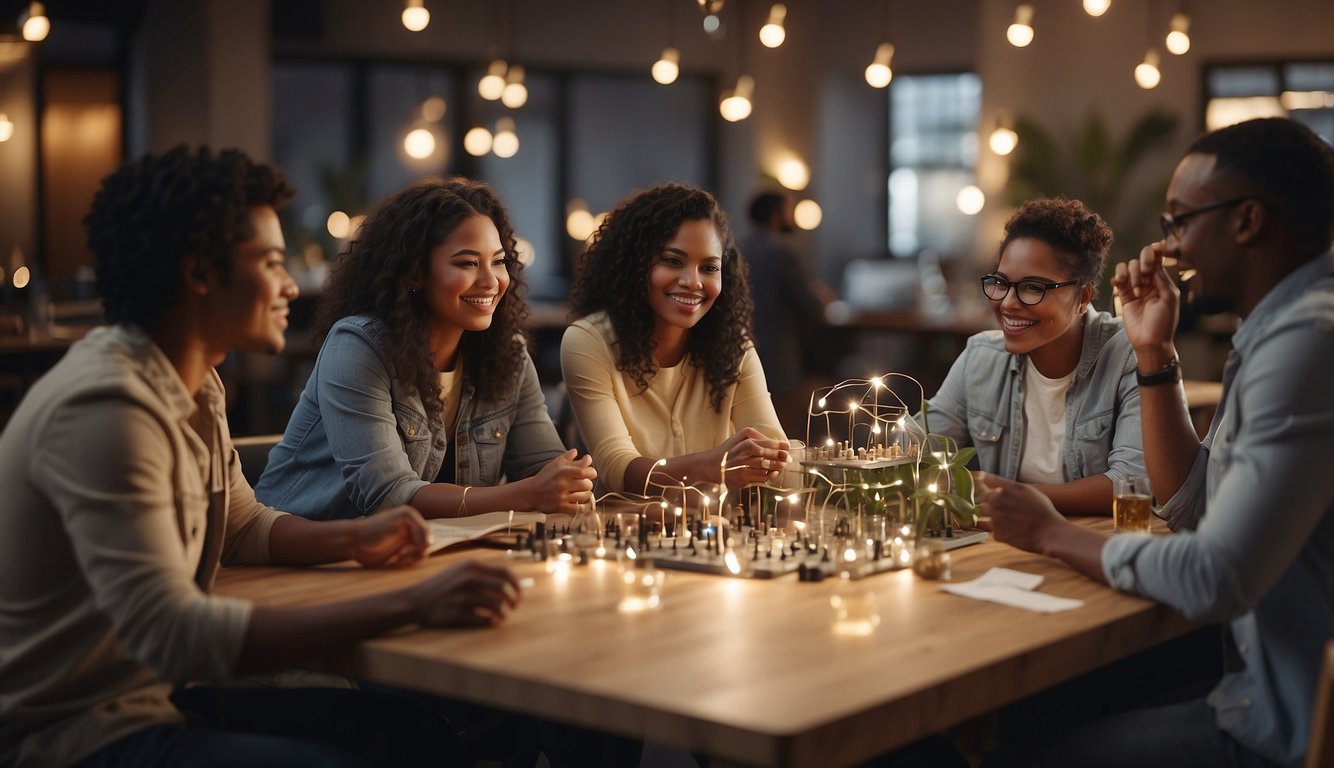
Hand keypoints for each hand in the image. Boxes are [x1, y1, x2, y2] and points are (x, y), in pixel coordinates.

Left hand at [352, 506, 429, 567]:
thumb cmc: (375, 528)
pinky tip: (395, 560)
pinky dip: (407, 562)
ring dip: (412, 557)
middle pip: (426, 543)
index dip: (424, 540)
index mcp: (411, 519)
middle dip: (417, 549)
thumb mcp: (400, 518)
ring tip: (398, 557)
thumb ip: (419, 526)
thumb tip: (430, 541)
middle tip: (402, 552)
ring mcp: (405, 544)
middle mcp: (410, 531)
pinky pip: (412, 561)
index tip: (416, 545)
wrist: (355, 542)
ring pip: (421, 554)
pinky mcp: (399, 556)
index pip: (428, 531)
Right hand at [413, 559, 521, 626]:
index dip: (517, 584)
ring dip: (503, 613)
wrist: (417, 600)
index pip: (504, 572)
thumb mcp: (460, 570)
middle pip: (503, 589)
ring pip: (496, 605)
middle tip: (514, 607)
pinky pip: (485, 619)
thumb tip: (511, 581)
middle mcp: (468, 579)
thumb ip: (483, 572)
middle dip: (514, 600)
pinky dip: (492, 621)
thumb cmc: (443, 585)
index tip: (520, 594)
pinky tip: (492, 621)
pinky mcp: (458, 613)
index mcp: (471, 566)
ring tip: (503, 616)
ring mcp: (463, 596)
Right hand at [528, 449, 596, 514]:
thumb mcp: (555, 464)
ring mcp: (562, 496)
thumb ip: (569, 458)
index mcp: (563, 471)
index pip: (585, 471)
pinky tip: (583, 503)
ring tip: (582, 492)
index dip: (592, 472)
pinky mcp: (561, 507)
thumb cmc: (545, 477)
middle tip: (584, 484)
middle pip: (587, 484)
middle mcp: (563, 484)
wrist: (531, 493)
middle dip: (588, 483)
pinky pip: (579, 509)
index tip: (590, 473)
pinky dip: (584, 506)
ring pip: (585, 496)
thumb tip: (580, 453)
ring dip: (586, 494)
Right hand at [718, 427, 790, 485]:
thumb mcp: (738, 437)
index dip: (779, 446)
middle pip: (768, 456)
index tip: (786, 447)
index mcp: (745, 443)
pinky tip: (773, 473)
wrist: (712, 466)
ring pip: (766, 468)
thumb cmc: (728, 451)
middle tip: (788, 458)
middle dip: (781, 457)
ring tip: (783, 466)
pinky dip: (769, 476)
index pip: (767, 444)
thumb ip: (754, 435)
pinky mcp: (744, 479)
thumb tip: (771, 439)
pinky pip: (761, 478)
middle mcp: (745, 455)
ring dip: (777, 467)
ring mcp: (744, 468)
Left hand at [973, 472, 1063, 554]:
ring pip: (983, 513)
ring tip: (1008, 520)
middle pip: (983, 498)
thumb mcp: (1029, 492)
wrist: (1050, 533)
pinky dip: (1000, 531)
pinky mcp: (997, 532)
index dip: (982, 481)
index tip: (979, 482)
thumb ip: (1011, 487)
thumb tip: (998, 486)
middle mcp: (999, 500)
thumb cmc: (1044, 512)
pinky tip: (1012, 531)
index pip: (986, 479)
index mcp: (1008, 488)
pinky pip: (992, 529)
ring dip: (991, 515)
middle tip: (1004, 509)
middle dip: (990, 502)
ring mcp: (996, 517)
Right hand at [1111, 242, 1180, 361]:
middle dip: (1143, 262)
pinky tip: (1119, 284)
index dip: (1156, 251)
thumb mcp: (1169, 298)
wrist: (1150, 342)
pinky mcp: (1123, 295)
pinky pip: (1118, 279)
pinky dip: (1117, 277)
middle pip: (1142, 260)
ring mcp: (1135, 288)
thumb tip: (1153, 262)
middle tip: (1147, 273)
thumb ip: (1161, 278)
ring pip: (1128, 267)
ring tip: (1136, 290)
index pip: (1158, 260)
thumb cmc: (1164, 322)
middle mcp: (1149, 282)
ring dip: (1132, 274)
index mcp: (1162, 282)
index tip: (1156, 246)